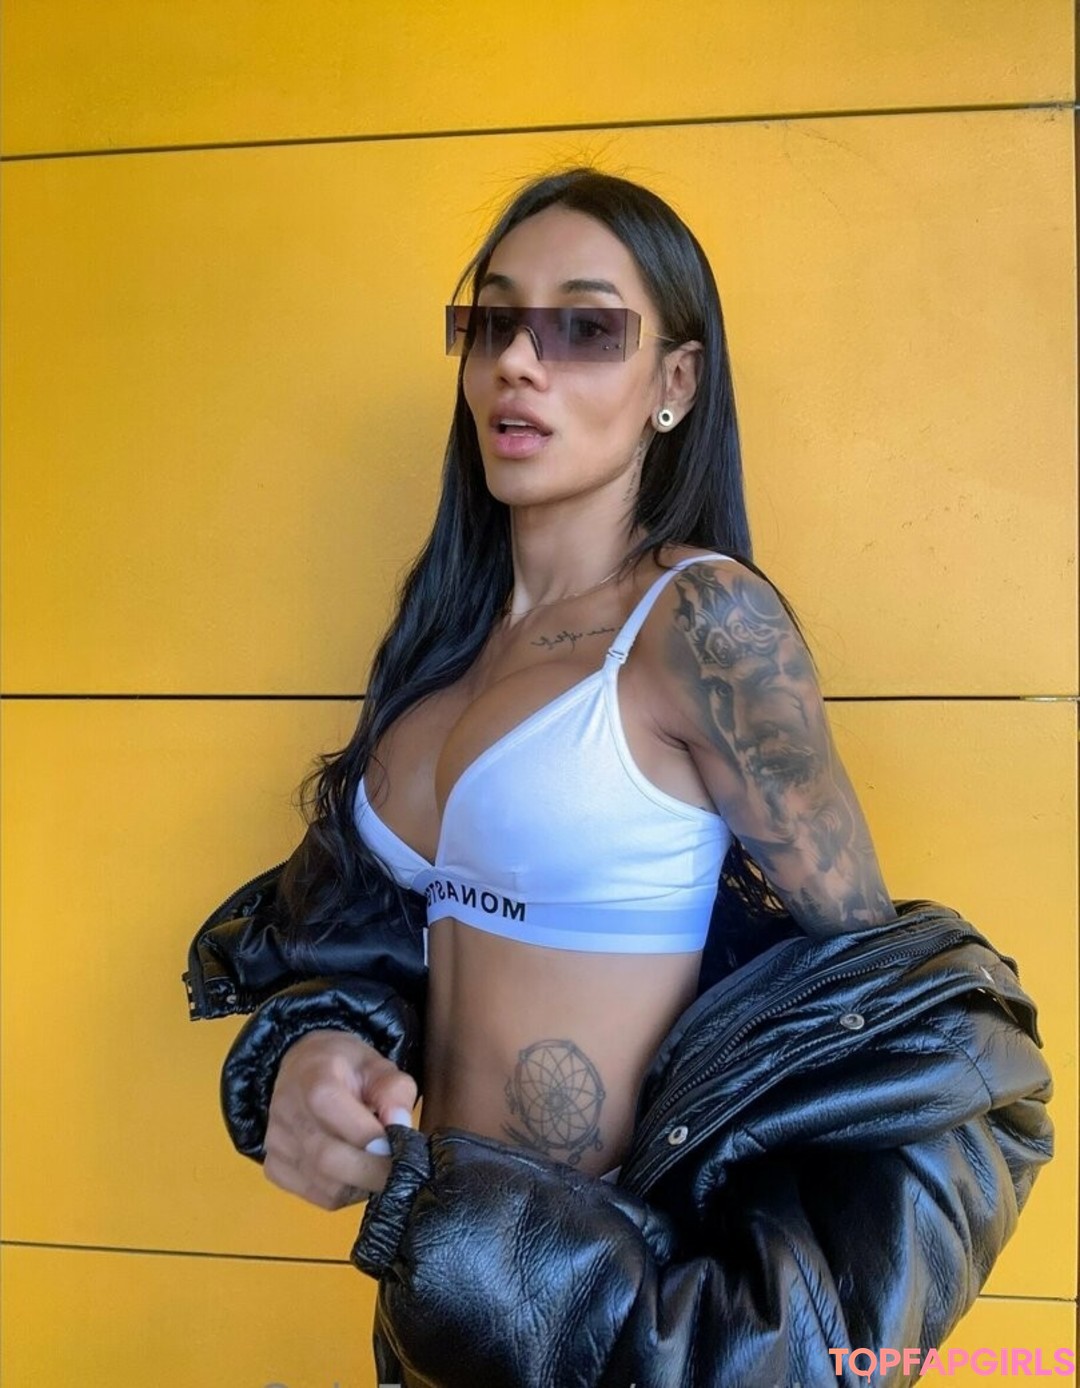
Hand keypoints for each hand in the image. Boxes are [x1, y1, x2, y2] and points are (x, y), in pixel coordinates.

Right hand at [263, 1028, 416, 1210]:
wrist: (303, 1071)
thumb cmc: (346, 1069)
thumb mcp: (378, 1066)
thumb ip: (394, 1091)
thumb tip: (401, 1127)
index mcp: (312, 1077)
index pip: (332, 1109)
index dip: (370, 1136)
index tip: (402, 1148)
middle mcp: (286, 1113)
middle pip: (327, 1157)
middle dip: (372, 1171)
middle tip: (402, 1172)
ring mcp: (277, 1145)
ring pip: (326, 1185)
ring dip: (362, 1184)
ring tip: (378, 1166)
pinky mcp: (276, 1170)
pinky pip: (319, 1196)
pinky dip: (347, 1192)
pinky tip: (356, 1173)